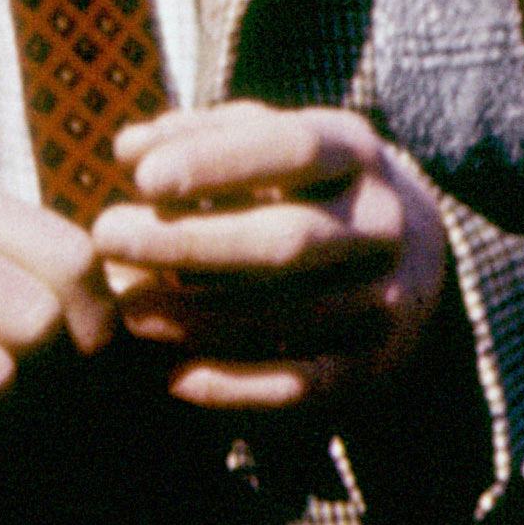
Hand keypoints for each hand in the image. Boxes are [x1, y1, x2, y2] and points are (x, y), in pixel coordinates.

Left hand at [92, 101, 451, 411]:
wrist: (416, 261)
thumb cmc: (311, 188)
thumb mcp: (274, 144)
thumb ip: (202, 138)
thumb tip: (127, 148)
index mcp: (358, 154)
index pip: (295, 150)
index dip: (218, 161)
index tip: (142, 178)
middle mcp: (383, 225)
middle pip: (289, 238)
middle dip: (191, 241)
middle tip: (108, 237)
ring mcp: (386, 298)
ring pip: (290, 314)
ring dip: (199, 318)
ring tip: (128, 312)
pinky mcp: (374, 365)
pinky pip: (304, 384)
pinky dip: (238, 387)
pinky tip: (177, 378)